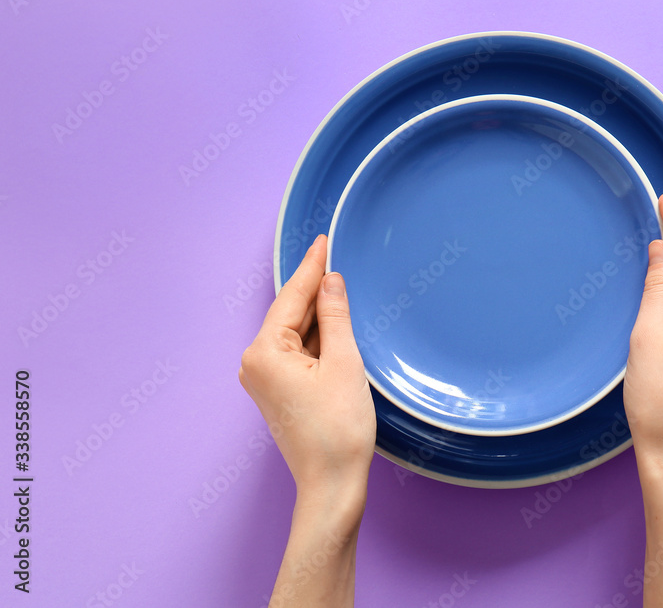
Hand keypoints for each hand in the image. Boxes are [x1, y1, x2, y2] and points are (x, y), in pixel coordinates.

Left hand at [238, 234, 374, 511]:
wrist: (332, 484)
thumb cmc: (337, 431)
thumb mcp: (344, 363)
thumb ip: (335, 316)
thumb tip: (330, 282)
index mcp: (264, 352)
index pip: (291, 297)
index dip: (311, 267)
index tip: (322, 241)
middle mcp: (255, 363)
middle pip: (291, 313)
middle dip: (315, 289)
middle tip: (334, 255)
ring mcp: (264, 379)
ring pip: (296, 333)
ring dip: (319, 315)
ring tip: (340, 286)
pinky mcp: (278, 391)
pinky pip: (298, 352)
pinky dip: (317, 338)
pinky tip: (335, 325)